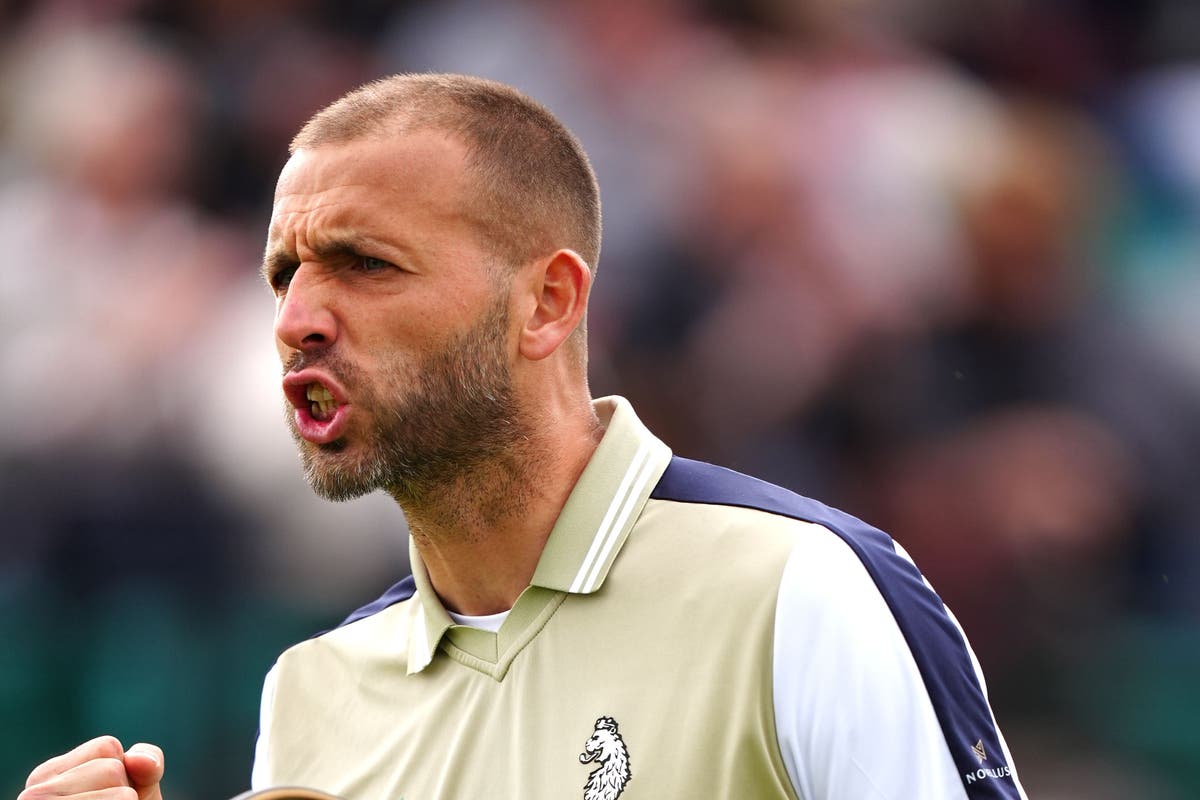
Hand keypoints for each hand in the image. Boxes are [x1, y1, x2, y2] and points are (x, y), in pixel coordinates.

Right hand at [20, 735, 164, 799]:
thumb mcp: (137, 787)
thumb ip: (145, 764)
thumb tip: (138, 760)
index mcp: (46, 776)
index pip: (107, 748)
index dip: (123, 772)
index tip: (106, 795)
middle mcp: (34, 794)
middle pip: (112, 770)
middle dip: (123, 792)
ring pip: (120, 794)